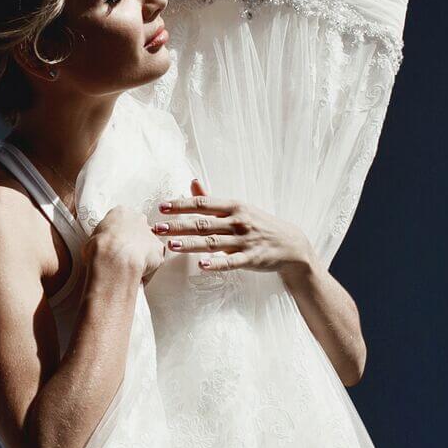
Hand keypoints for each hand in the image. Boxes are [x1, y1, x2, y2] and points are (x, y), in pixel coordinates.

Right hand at [89, 203, 170, 283]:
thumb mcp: (93, 238)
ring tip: (130, 266)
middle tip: (123, 254)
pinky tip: (139, 272)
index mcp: (121, 212)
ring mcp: (150, 234)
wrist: (114, 259)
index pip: (122, 219)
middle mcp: (139, 219)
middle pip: (138, 227)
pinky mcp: (158, 249)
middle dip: (133, 239)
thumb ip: (102, 237)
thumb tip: (99, 246)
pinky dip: (149, 265)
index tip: (114, 242)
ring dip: (142, 252)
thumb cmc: (100, 248)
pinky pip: (155, 258)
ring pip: (148, 243)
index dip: (118, 232)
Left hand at [152, 178, 311, 275]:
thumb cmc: (259, 224)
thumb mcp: (239, 208)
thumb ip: (212, 199)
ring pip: (213, 242)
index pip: (203, 204)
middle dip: (178, 225)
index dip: (181, 205)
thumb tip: (192, 182)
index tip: (161, 207)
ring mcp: (244, 241)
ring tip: (171, 245)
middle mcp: (238, 221)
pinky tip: (201, 266)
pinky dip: (216, 264)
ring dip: (191, 244)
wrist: (291, 244)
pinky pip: (231, 262)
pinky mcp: (251, 259)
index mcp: (234, 206)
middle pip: (203, 223)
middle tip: (157, 228)